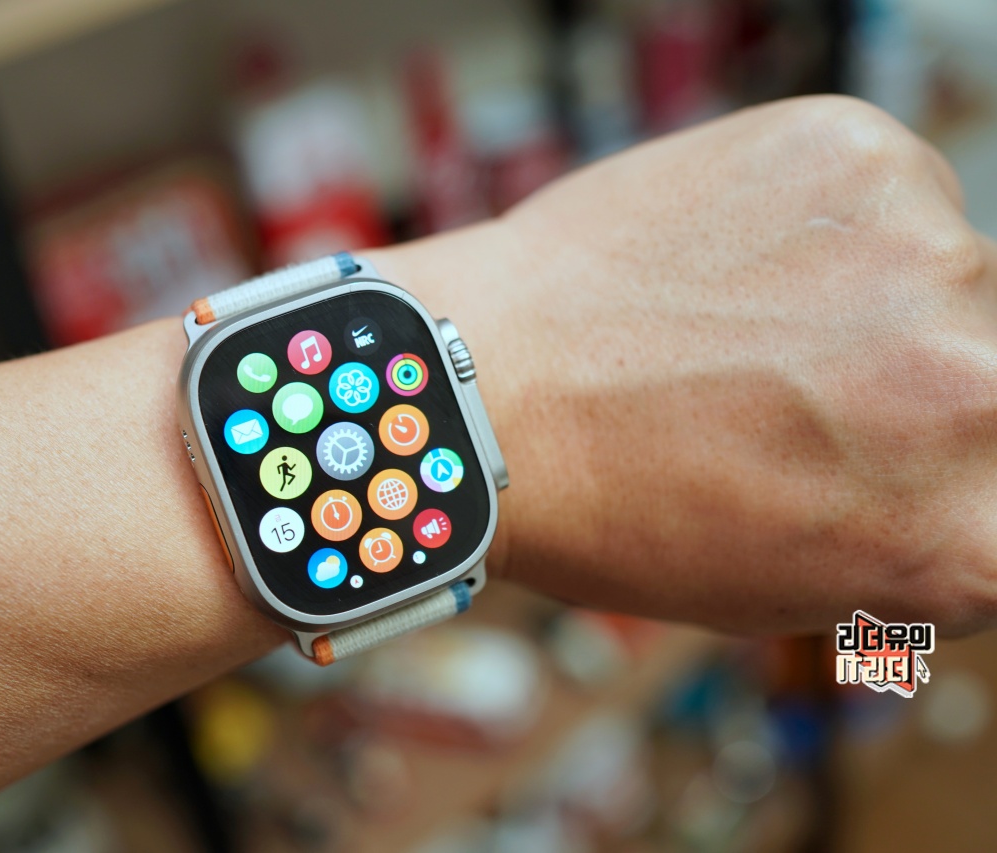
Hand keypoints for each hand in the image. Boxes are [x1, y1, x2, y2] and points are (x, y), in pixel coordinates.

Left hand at [377, 96, 996, 635]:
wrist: (477, 388)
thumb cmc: (611, 508)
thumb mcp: (790, 582)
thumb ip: (913, 529)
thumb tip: (970, 472)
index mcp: (968, 539)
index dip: (947, 479)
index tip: (886, 461)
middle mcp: (977, 390)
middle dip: (919, 384)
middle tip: (803, 388)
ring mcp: (923, 255)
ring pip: (947, 270)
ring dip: (873, 297)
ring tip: (742, 326)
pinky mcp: (858, 152)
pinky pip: (885, 188)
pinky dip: (824, 222)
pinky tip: (722, 263)